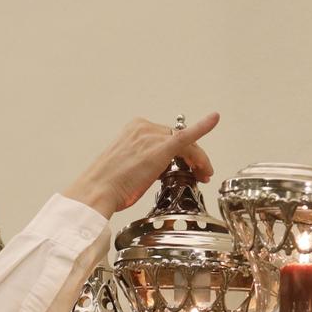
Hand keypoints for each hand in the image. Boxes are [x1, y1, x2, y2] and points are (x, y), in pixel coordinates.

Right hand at [63, 113, 220, 218]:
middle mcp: (144, 128)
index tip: (187, 166)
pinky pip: (187, 136)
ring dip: (198, 159)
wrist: (97, 191)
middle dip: (193, 158)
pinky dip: (203, 127)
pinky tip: (214, 119)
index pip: (166, 137)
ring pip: (186, 144)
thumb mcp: (125, 165)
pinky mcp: (160, 149)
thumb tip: (153, 170)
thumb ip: (142, 161)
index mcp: (134, 129)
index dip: (182, 153)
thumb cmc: (106, 185)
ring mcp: (152, 137)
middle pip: (178, 139)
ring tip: (204, 174)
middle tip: (200, 174)